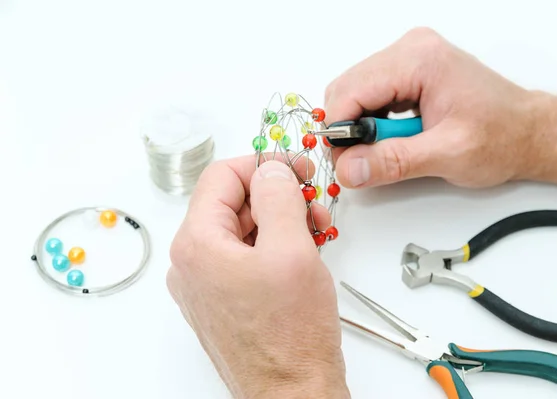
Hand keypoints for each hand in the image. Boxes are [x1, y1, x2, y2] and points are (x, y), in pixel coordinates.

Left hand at [167, 156, 349, 397]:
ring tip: (315, 232)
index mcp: (197, 244)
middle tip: (313, 203)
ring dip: (280, 221)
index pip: (222, 177)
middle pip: (232, 203)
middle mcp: (192, 263)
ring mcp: (206, 284)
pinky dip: (273, 246)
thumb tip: (271, 170)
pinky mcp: (223, 299)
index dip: (263, 166)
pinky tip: (302, 252)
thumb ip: (278, 197)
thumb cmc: (290, 336)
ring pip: (242, 230)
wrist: (293, 393)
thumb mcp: (290, 249)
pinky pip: (244, 256)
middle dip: (277, 197)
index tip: (296, 169)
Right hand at [324, 27, 553, 188]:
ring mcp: (408, 59)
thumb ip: (394, 162)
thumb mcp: (448, 154)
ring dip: (360, 128)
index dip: (339, 131)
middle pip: (346, 90)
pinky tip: (393, 138)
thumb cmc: (502, 136)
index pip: (350, 91)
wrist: (529, 132)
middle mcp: (411, 51)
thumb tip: (350, 169)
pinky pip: (369, 95)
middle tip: (364, 163)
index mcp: (419, 60)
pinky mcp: (408, 73)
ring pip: (354, 94)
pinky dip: (371, 122)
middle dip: (348, 131)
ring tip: (389, 150)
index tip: (346, 163)